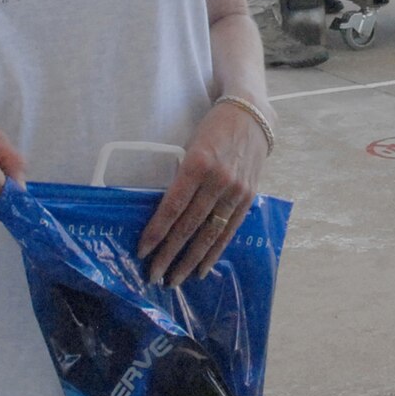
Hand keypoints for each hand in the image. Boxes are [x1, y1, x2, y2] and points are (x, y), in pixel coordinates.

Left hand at [137, 100, 269, 285]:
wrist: (252, 116)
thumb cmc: (212, 128)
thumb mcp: (190, 146)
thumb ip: (180, 177)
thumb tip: (161, 211)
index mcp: (197, 164)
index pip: (172, 206)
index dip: (156, 231)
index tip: (142, 250)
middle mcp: (218, 180)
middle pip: (189, 225)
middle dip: (169, 254)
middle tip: (153, 275)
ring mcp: (236, 191)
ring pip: (209, 234)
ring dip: (190, 260)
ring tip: (174, 279)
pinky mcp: (248, 198)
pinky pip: (229, 231)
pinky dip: (214, 252)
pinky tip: (202, 269)